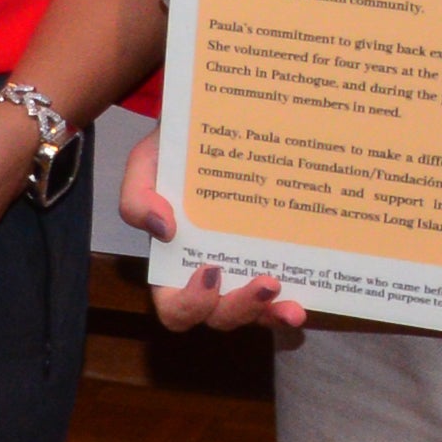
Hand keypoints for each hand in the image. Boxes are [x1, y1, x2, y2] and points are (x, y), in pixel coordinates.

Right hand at [118, 145, 301, 336]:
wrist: (220, 124)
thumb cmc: (178, 150)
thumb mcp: (147, 163)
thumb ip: (137, 197)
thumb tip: (163, 230)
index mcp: (174, 263)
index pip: (174, 307)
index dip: (190, 303)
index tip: (210, 270)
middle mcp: (210, 277)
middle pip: (219, 317)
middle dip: (240, 308)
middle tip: (265, 281)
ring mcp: (245, 272)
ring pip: (255, 315)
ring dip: (271, 315)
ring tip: (291, 306)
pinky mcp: (277, 261)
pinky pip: (283, 296)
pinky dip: (291, 305)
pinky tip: (304, 301)